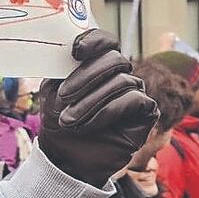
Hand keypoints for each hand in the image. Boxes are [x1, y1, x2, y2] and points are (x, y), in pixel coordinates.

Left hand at [38, 29, 158, 186]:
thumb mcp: (53, 91)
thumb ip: (61, 67)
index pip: (105, 41)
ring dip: (89, 102)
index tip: (75, 50)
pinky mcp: (146, 112)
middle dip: (85, 77)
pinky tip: (89, 126)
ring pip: (121, 81)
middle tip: (64, 96)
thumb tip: (65, 44)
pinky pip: (132, 99)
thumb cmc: (59, 122)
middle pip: (114, 58)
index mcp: (97, 66)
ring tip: (70, 121)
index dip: (94, 40)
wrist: (67, 157)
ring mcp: (135, 92)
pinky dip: (106, 112)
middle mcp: (120, 75)